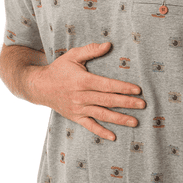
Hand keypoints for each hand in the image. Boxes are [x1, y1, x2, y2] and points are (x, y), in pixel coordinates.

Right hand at [29, 41, 146, 141]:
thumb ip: (91, 50)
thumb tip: (108, 45)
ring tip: (135, 122)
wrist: (39, 86)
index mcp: (82, 80)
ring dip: (119, 119)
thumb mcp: (72, 55)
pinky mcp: (75, 117)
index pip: (107, 85)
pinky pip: (90, 126)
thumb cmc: (58, 69)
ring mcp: (78, 108)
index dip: (123, 88)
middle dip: (126, 103)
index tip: (137, 90)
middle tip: (143, 105)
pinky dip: (101, 132)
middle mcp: (81, 96)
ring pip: (102, 115)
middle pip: (108, 100)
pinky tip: (113, 136)